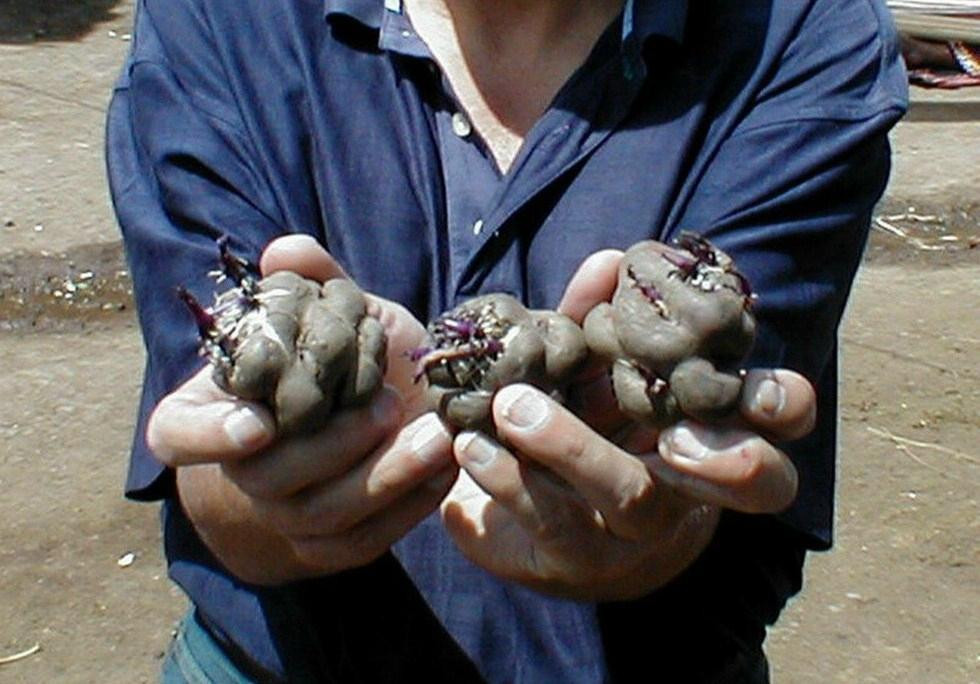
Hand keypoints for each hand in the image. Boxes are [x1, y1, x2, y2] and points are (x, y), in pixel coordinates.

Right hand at [147, 235, 455, 582]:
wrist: (348, 429)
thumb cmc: (329, 363)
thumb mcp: (320, 320)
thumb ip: (306, 286)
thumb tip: (286, 250)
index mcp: (213, 418)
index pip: (179, 436)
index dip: (211, 437)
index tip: (259, 424)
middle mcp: (240, 477)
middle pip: (269, 480)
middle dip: (333, 446)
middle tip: (386, 405)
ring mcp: (286, 520)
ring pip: (327, 516)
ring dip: (386, 476)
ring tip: (437, 436)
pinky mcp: (335, 548)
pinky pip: (369, 540)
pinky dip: (411, 504)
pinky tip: (445, 466)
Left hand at [438, 248, 814, 599]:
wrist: (520, 516)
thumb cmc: (573, 426)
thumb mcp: (586, 374)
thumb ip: (598, 322)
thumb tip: (608, 261)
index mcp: (707, 428)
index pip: (780, 418)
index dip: (781, 404)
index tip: (748, 386)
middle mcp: (692, 488)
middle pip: (754, 485)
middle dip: (727, 459)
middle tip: (673, 438)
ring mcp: (637, 534)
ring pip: (635, 500)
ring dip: (573, 447)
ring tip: (512, 407)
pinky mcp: (575, 559)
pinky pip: (551, 520)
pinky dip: (507, 475)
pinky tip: (472, 443)